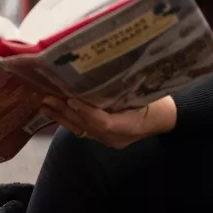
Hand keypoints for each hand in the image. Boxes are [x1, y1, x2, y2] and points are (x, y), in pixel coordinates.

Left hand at [41, 95, 176, 148]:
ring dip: (62, 117)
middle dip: (66, 112)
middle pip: (87, 126)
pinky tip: (55, 111)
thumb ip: (125, 89)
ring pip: (82, 129)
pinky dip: (69, 120)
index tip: (72, 100)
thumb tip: (102, 72)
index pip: (104, 122)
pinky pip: (83, 130)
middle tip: (48, 98)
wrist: (167, 118)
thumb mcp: (146, 94)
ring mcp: (110, 139)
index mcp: (130, 126)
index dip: (86, 112)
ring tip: (44, 104)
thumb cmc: (159, 103)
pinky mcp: (104, 137)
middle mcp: (116, 137)